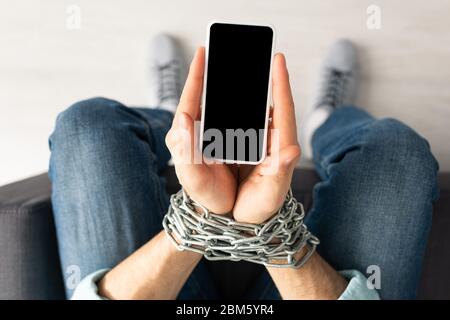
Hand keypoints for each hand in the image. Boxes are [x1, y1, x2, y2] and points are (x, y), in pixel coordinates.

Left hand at [165, 48, 236, 213]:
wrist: (217, 212)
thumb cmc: (204, 196)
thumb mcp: (192, 177)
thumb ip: (185, 150)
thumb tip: (182, 119)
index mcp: (186, 136)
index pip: (189, 100)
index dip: (195, 76)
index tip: (202, 52)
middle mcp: (196, 133)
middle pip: (203, 97)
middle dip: (210, 74)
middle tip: (220, 53)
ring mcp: (209, 137)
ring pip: (218, 106)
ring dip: (225, 88)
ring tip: (236, 68)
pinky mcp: (221, 142)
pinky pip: (230, 118)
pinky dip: (238, 106)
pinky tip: (249, 98)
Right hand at [233, 54, 300, 222]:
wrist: (248, 220)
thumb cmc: (261, 209)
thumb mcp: (272, 194)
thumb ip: (282, 171)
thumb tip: (292, 149)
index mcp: (281, 145)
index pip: (283, 109)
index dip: (281, 83)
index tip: (278, 59)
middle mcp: (272, 139)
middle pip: (270, 101)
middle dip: (265, 77)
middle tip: (257, 53)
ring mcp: (259, 141)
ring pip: (255, 109)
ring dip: (249, 89)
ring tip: (238, 67)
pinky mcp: (248, 145)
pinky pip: (241, 120)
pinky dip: (235, 107)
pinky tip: (224, 98)